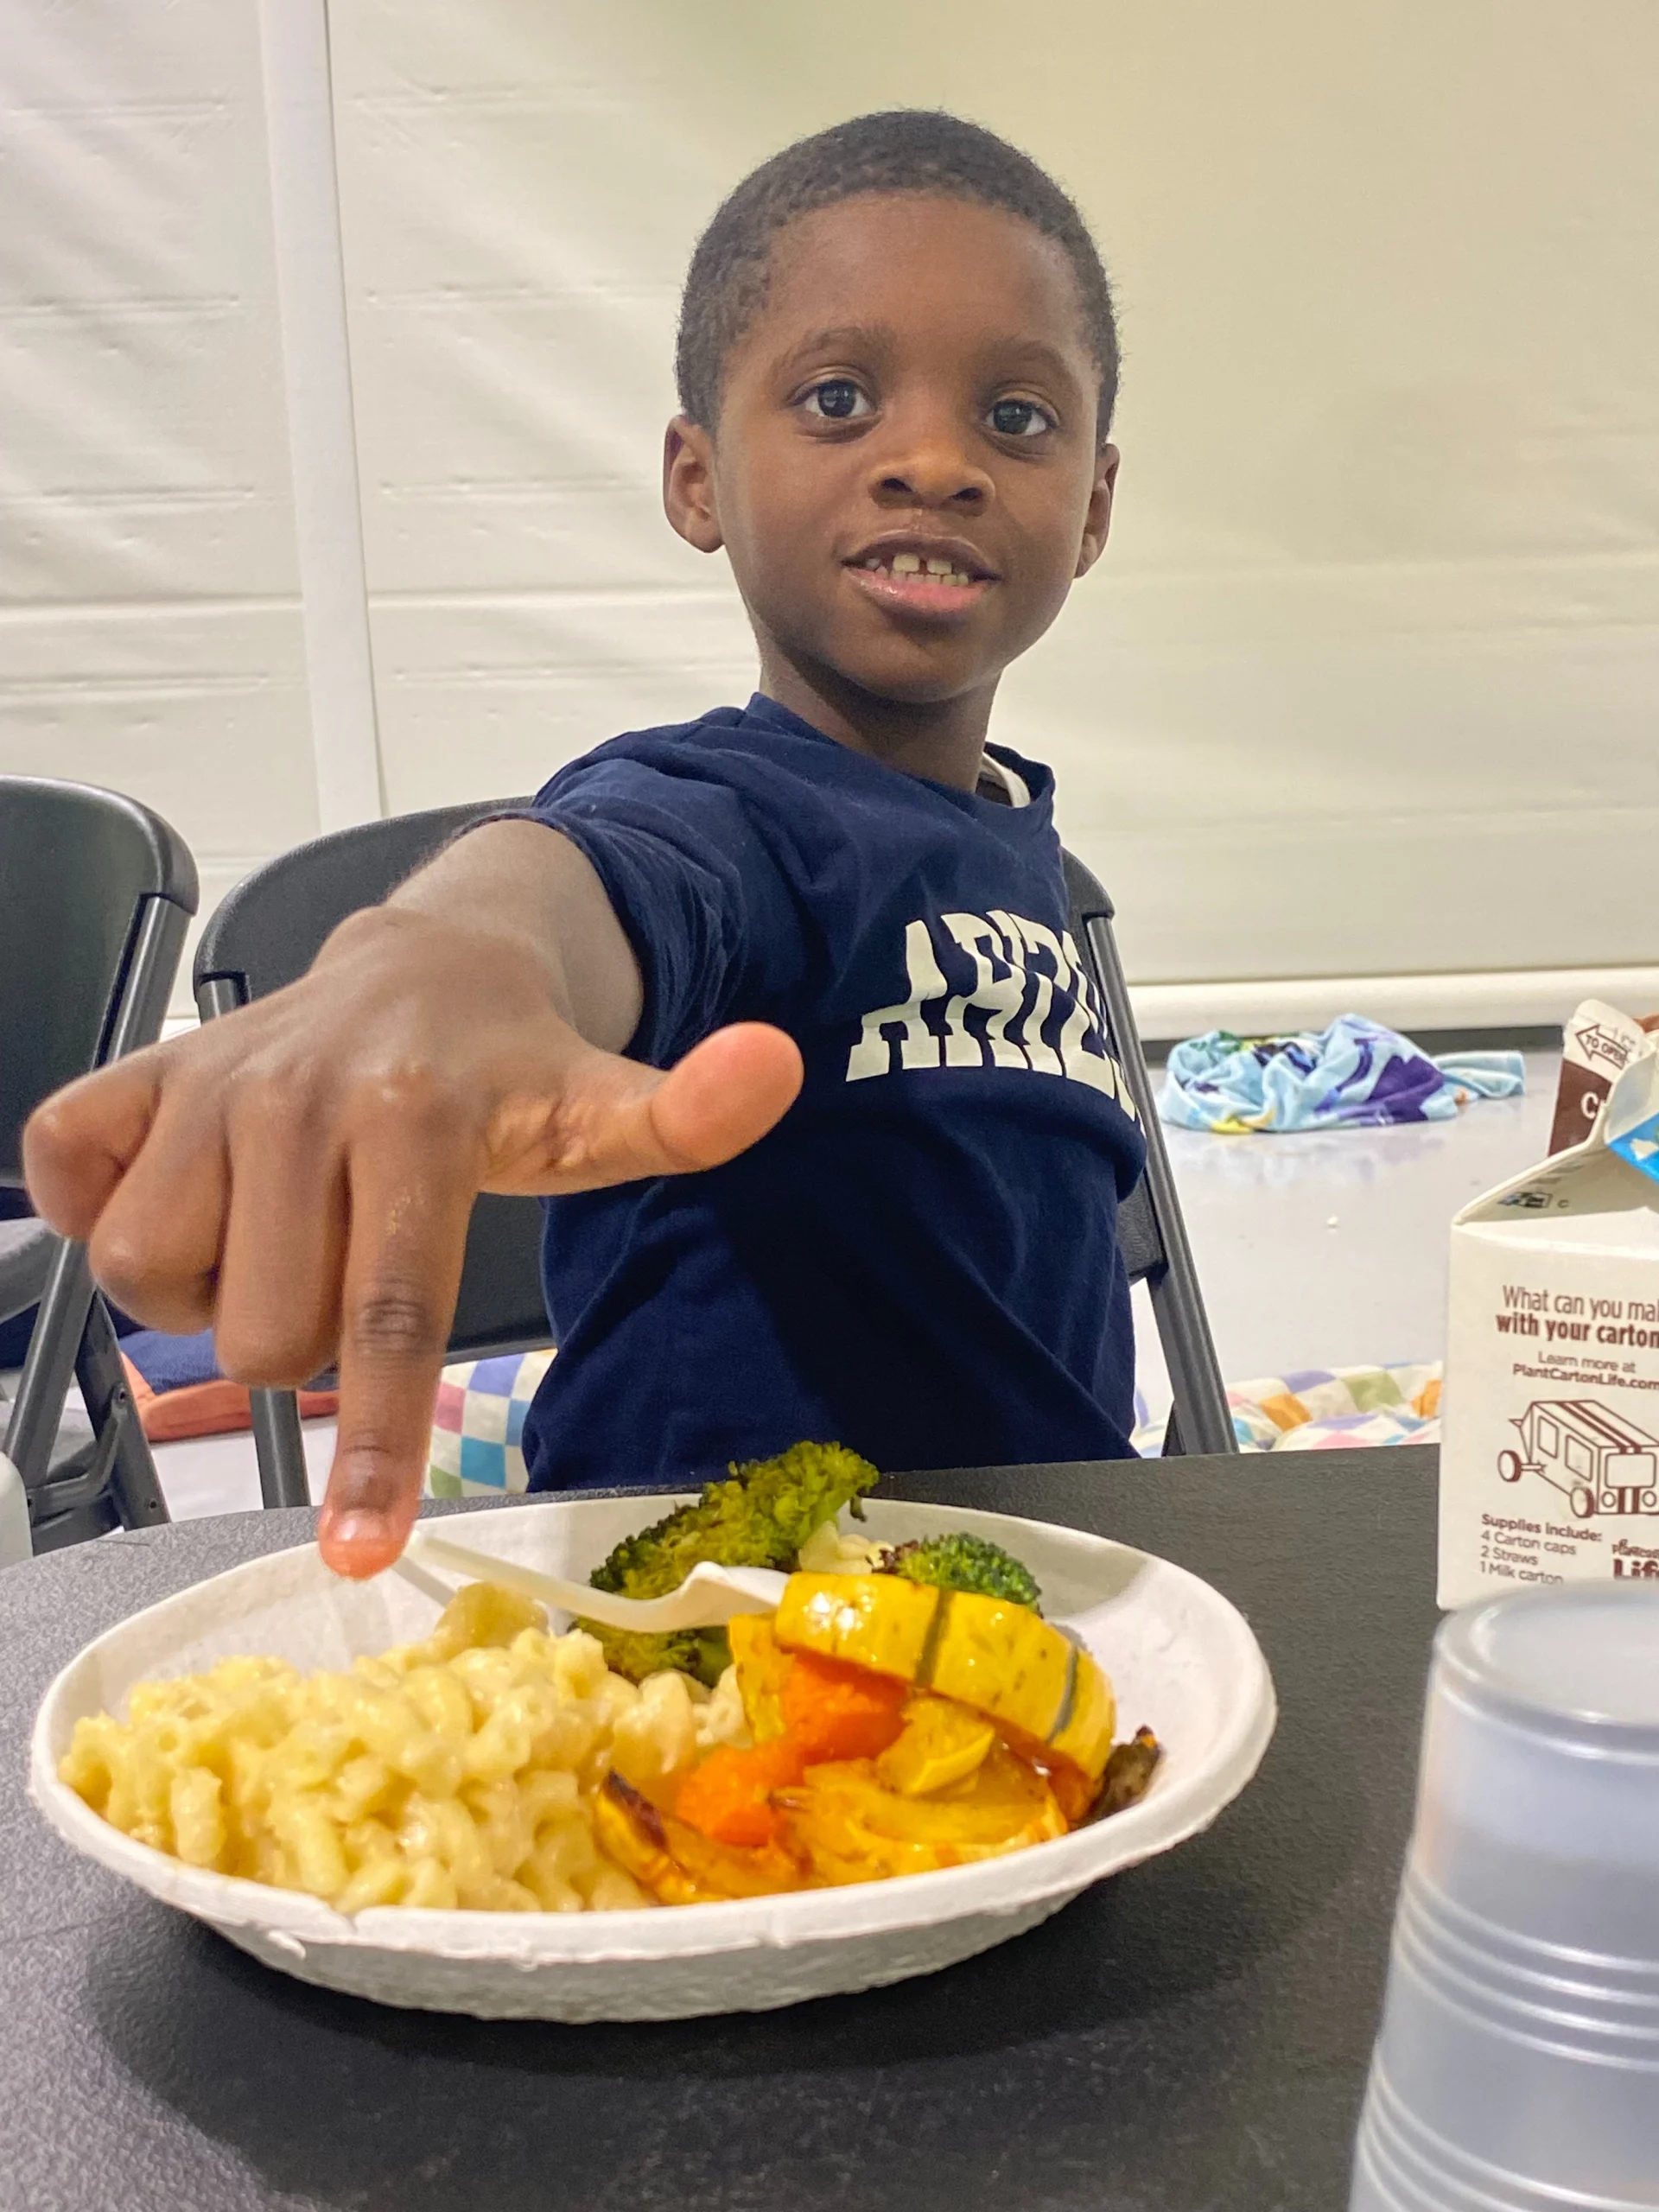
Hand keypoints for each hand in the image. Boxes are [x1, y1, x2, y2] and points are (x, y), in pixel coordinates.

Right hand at [23, 902, 801, 1577]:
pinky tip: (192, 1191)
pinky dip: (104, 1209)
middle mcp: (293, 1097)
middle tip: (346, 1266)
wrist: (424, 959)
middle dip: (304, 1338)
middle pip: (264, 1335)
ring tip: (278, 1231)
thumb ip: (682, 1113)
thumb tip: (775, 1065)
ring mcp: (202, 1087)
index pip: (393, 1313)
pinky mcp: (132, 1077)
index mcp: (415, 1122)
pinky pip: (67, 1182)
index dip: (382, 1445)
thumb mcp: (600, 1103)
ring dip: (212, 1290)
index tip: (362, 1550)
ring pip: (151, 1280)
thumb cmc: (509, 1066)